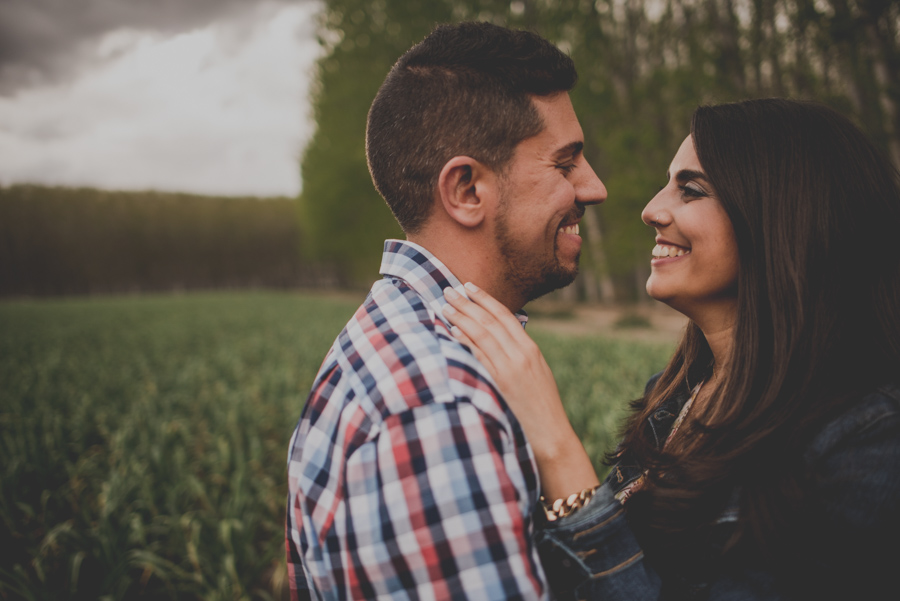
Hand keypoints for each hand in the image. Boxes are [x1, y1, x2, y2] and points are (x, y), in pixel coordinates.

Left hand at [442, 283, 599, 499]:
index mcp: (531, 350)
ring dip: (461, 317)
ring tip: (444, 305)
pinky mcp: (499, 384)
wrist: (551, 437)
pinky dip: (464, 341)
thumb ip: (519, 357)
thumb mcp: (536, 375)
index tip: (469, 287)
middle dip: (468, 302)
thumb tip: (499, 342)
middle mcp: (521, 355)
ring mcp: (510, 368)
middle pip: (490, 321)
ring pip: (482, 334)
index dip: (485, 299)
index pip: (505, 316)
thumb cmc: (541, 410)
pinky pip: (478, 356)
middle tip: (448, 288)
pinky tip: (452, 332)